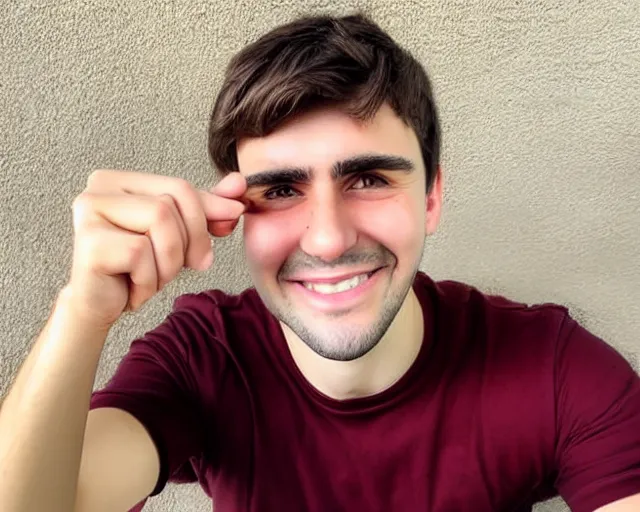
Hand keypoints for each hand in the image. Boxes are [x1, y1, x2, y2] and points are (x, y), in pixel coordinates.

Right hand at [64, 170, 245, 329]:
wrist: (102, 306)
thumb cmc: (137, 268)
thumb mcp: (179, 234)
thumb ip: (206, 207)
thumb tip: (239, 184)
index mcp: (120, 180)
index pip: (180, 187)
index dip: (210, 211)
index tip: (228, 227)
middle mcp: (99, 188)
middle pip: (171, 203)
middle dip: (190, 242)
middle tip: (184, 267)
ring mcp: (89, 212)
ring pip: (160, 223)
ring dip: (169, 264)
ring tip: (153, 277)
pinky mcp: (89, 242)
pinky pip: (141, 254)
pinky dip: (148, 281)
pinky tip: (133, 288)